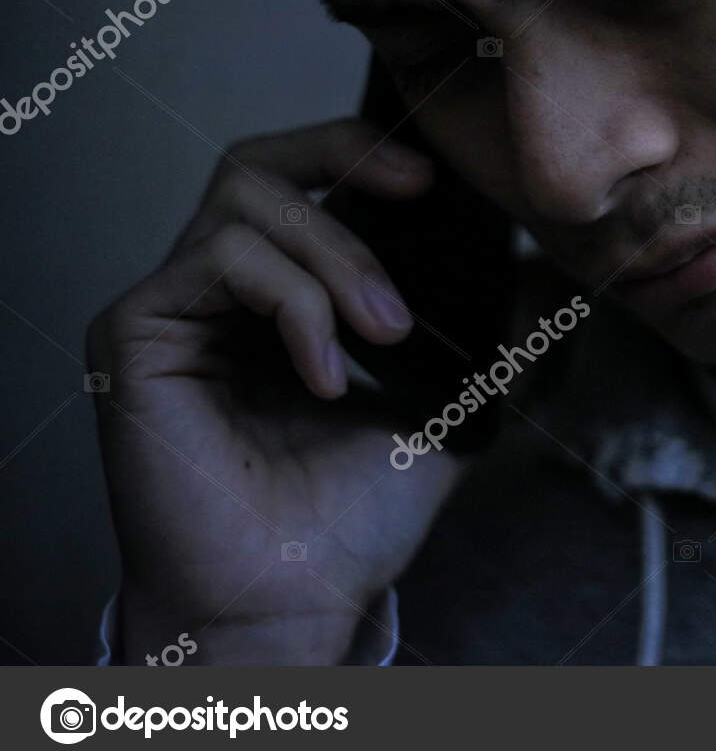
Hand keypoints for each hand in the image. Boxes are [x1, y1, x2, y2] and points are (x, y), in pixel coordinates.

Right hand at [87, 118, 465, 662]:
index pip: (298, 179)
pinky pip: (218, 261)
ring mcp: (173, 310)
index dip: (355, 153)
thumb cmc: (354, 516)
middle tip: (417, 203)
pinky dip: (293, 306)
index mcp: (278, 297)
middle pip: (259, 163)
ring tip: (383, 333)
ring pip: (245, 202)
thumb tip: (546, 271)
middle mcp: (217, 294)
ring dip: (336, 256)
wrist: (299, 597)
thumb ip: (489, 332)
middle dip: (348, 171)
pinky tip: (327, 376)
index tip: (430, 177)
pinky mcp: (134, 335)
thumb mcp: (447, 402)